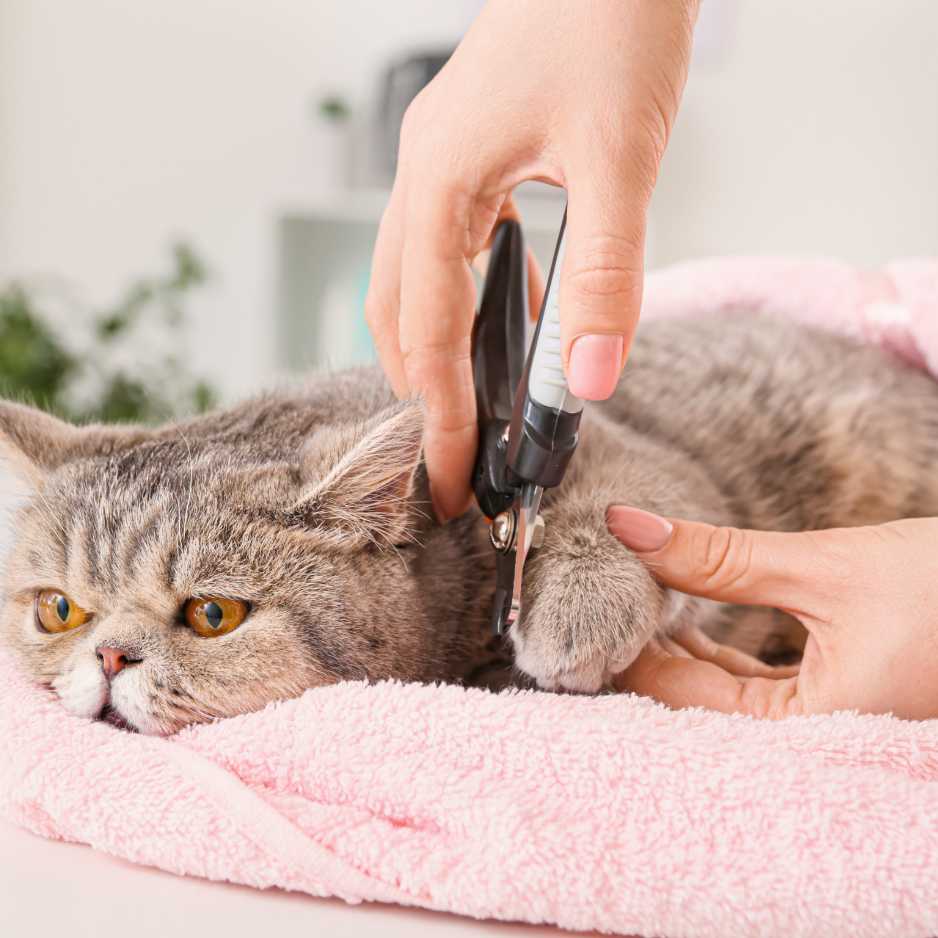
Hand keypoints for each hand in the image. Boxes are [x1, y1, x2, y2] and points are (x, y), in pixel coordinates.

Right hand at [367, 0, 698, 519]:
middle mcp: (424, 177)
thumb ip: (605, 275)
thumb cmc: (611, 20)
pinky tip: (515, 319)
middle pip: (396, 311)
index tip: (450, 478)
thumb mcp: (620, 159)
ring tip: (475, 405)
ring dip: (440, 346)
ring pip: (415, 280)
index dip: (439, 414)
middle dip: (420, 389)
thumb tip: (588, 379)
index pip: (426, 331)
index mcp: (438, 183)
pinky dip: (473, 297)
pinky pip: (453, 245)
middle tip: (453, 454)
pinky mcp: (472, 153)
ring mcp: (442, 163)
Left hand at [606, 506, 937, 719]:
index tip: (580, 609)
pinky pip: (758, 689)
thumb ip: (718, 556)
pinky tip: (688, 626)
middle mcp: (814, 744)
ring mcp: (826, 726)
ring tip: (632, 606)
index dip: (623, 652)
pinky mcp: (838, 700)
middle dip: (645, 652)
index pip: (678, 701)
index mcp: (809, 734)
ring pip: (724, 697)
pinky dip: (719, 658)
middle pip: (693, 705)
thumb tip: (630, 525)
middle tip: (594, 602)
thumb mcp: (823, 568)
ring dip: (679, 653)